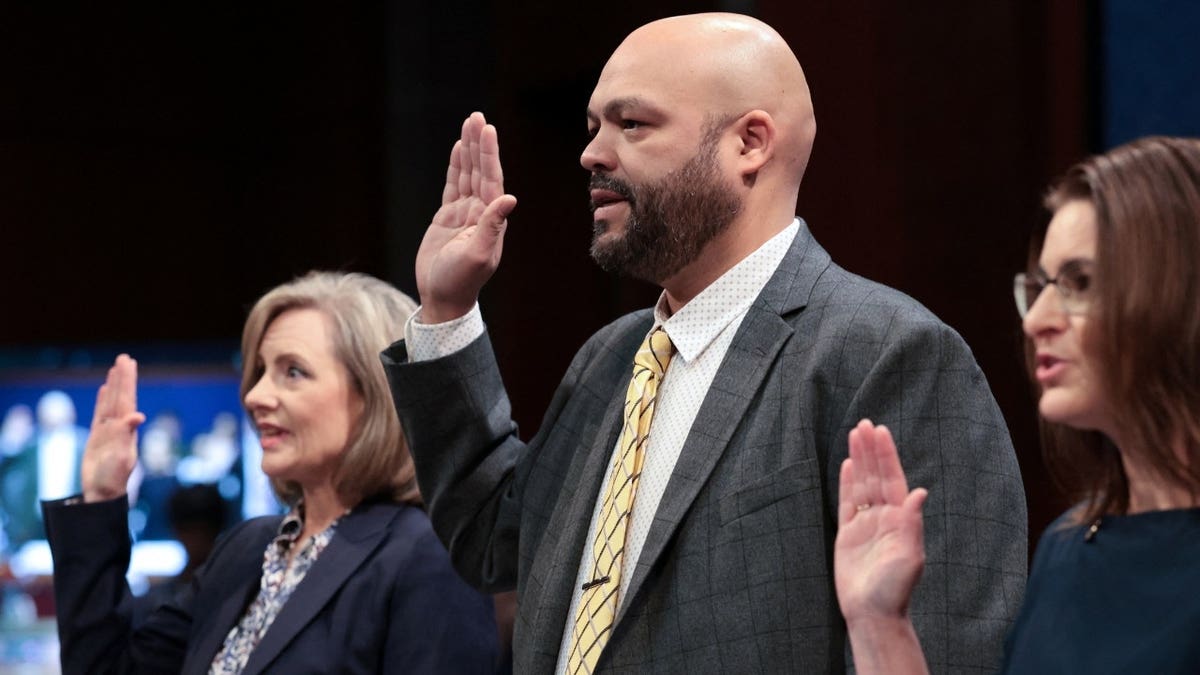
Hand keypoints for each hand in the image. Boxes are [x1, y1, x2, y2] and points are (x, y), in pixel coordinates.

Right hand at [81, 354, 145, 501]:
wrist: (103, 493)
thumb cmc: (114, 479)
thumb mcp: (123, 456)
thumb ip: (127, 435)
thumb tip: (137, 416)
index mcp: (126, 428)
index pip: (127, 398)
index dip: (127, 381)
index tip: (129, 364)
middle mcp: (119, 426)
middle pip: (120, 396)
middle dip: (122, 377)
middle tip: (124, 357)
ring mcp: (108, 431)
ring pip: (110, 402)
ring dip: (113, 386)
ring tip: (115, 368)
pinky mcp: (97, 437)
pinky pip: (99, 413)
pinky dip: (102, 401)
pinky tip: (103, 390)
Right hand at [415, 112, 517, 322]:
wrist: (443, 297)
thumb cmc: (461, 280)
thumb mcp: (477, 254)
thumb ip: (492, 226)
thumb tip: (509, 199)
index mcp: (491, 219)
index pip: (491, 179)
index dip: (489, 154)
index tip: (487, 130)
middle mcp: (481, 212)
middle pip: (480, 170)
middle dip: (479, 144)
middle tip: (477, 117)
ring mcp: (464, 213)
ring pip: (467, 174)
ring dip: (469, 150)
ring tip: (469, 124)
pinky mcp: (448, 218)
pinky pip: (454, 185)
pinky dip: (457, 167)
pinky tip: (459, 149)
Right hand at [834, 419, 927, 626]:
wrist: (873, 613)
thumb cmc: (895, 589)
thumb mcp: (909, 556)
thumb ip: (912, 523)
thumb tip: (919, 492)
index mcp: (900, 518)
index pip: (892, 479)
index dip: (887, 455)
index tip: (880, 431)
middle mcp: (884, 517)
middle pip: (876, 476)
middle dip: (871, 450)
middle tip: (864, 424)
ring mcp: (865, 524)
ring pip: (861, 484)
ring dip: (859, 460)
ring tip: (854, 435)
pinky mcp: (848, 535)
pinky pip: (846, 503)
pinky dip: (846, 483)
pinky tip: (846, 466)